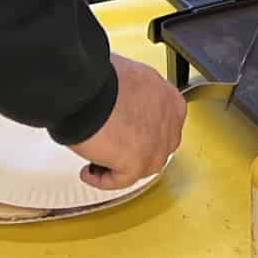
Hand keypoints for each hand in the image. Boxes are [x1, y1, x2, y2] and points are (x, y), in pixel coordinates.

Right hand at [70, 55, 187, 189]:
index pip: (163, 123)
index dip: (143, 130)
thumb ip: (132, 94)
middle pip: (156, 146)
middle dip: (135, 149)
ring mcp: (157, 145)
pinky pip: (122, 180)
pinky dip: (104, 179)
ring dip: (120, 167)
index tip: (126, 132)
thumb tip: (119, 101)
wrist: (88, 90)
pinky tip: (89, 173)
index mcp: (169, 98)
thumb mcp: (127, 77)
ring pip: (142, 166)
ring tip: (98, 162)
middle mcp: (169, 123)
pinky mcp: (138, 163)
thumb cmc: (100, 79)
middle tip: (112, 148)